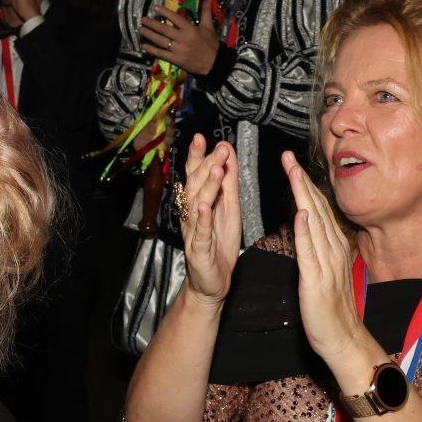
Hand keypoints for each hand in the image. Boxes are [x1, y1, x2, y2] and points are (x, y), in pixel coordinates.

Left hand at [138, 3, 221, 75]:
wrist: (214, 63)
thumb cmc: (211, 44)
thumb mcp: (209, 27)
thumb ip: (206, 12)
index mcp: (190, 29)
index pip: (175, 18)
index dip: (164, 12)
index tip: (155, 8)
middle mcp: (182, 38)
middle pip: (164, 29)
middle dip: (152, 24)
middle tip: (143, 19)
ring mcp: (178, 50)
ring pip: (160, 41)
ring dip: (149, 35)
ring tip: (141, 29)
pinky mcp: (175, 60)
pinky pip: (161, 54)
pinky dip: (152, 50)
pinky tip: (144, 45)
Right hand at [177, 135, 241, 304]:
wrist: (212, 283)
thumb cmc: (219, 245)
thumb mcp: (229, 209)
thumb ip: (228, 184)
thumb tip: (228, 155)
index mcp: (199, 203)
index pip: (196, 175)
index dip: (197, 156)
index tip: (201, 138)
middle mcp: (192, 214)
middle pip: (196, 186)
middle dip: (207, 166)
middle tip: (219, 149)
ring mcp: (194, 232)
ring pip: (198, 205)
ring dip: (207, 186)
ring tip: (216, 169)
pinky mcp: (199, 250)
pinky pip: (200, 233)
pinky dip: (201, 219)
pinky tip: (204, 207)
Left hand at [283, 152, 376, 382]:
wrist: (343, 339)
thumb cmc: (330, 310)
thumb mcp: (325, 272)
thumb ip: (317, 249)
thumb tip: (308, 227)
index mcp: (334, 248)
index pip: (319, 209)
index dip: (305, 185)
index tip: (292, 164)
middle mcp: (334, 251)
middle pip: (318, 208)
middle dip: (302, 180)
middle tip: (288, 156)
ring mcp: (327, 264)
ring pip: (315, 223)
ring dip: (303, 196)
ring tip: (292, 172)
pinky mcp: (317, 280)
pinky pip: (311, 252)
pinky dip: (307, 231)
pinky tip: (302, 212)